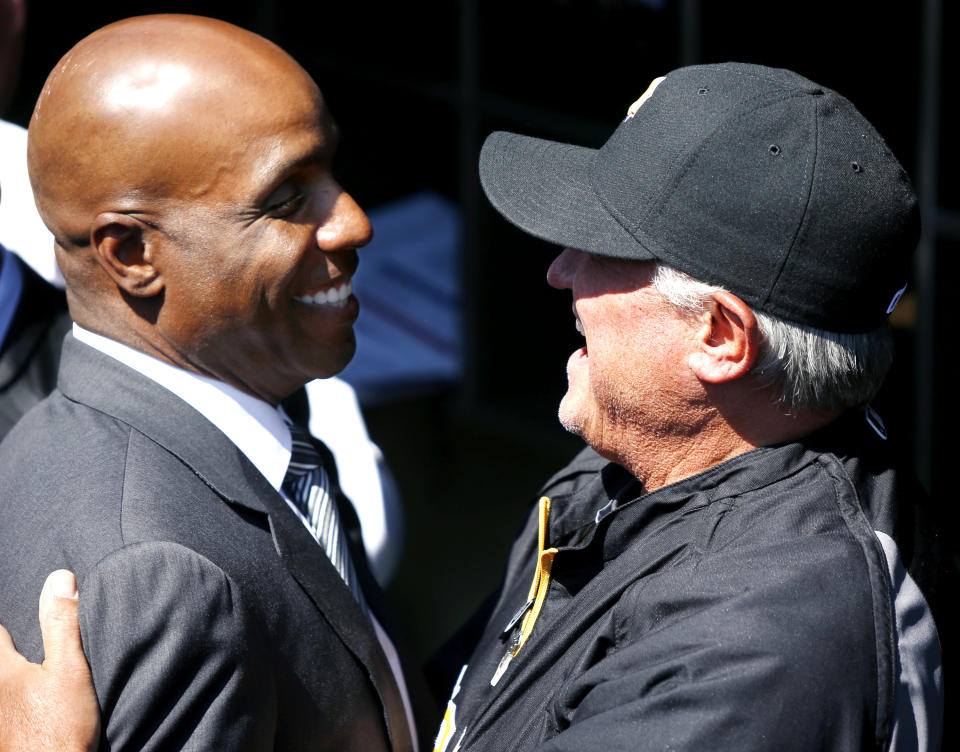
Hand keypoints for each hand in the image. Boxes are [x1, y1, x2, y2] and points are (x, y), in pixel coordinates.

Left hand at [0, 570, 99, 751]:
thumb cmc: (59, 727)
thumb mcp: (69, 670)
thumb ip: (62, 624)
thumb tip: (60, 578)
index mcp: (1, 668)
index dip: (6, 615)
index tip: (11, 607)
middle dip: (9, 645)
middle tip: (18, 640)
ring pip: (0, 679)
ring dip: (10, 668)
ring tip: (23, 672)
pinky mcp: (0, 730)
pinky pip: (2, 704)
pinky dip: (9, 694)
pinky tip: (21, 696)